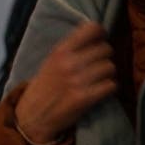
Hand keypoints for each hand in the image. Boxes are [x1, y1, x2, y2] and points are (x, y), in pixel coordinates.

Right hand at [14, 21, 116, 144]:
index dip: (101, 33)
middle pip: (106, 50)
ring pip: (110, 68)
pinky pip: (111, 85)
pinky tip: (99, 91)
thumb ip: (72, 49)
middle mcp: (69, 63)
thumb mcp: (51, 61)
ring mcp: (77, 81)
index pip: (92, 29)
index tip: (99, 40)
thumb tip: (99, 37)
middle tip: (97, 65)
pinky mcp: (84, 98)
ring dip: (107, 74)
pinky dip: (108, 88)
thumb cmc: (45, 86)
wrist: (33, 115)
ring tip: (97, 79)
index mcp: (60, 51)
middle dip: (104, 58)